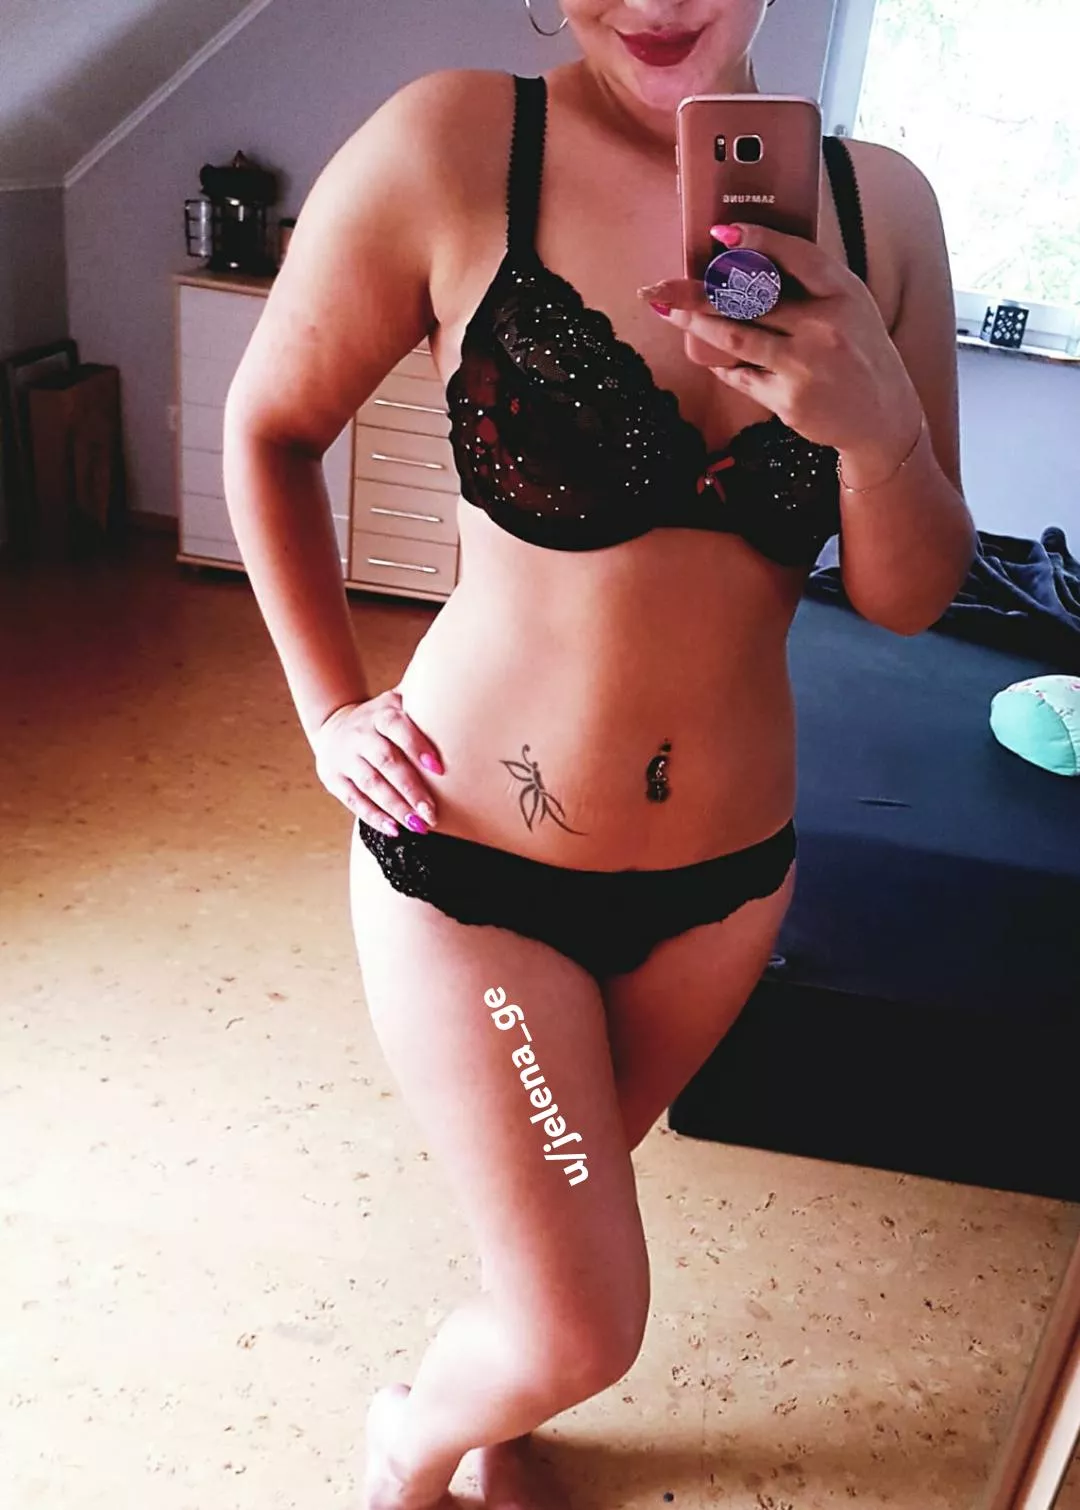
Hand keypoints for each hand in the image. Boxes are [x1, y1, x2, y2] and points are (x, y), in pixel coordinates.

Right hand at [312, 691, 443, 835]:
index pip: (398, 727)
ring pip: (370, 784)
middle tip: (432, 812)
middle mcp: (361, 735)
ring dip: (395, 807)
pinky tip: (394, 829)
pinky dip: (374, 816)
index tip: (439, 769)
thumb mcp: (396, 703)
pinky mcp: (334, 779)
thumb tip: (463, 695)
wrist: (333, 724)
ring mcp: (345, 758)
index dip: (417, 746)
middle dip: (410, 789)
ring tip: (419, 826)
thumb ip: (422, 702)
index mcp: (380, 715)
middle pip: (386, 762)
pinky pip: (354, 800)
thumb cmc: (382, 719)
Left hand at [639, 223, 923, 457]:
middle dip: (696, 291)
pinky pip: (742, 376)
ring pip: (735, 337)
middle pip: (750, 299)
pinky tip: (712, 357)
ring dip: (694, 324)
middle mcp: (825, 327)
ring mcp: (805, 366)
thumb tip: (748, 256)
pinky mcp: (789, 400)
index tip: (720, 232)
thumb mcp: (851, 307)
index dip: (758, 240)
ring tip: (666, 311)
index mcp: (844, 293)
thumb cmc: (858, 354)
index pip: (797, 255)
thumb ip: (811, 285)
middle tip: (657, 286)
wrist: (882, 419)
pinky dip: (723, 364)